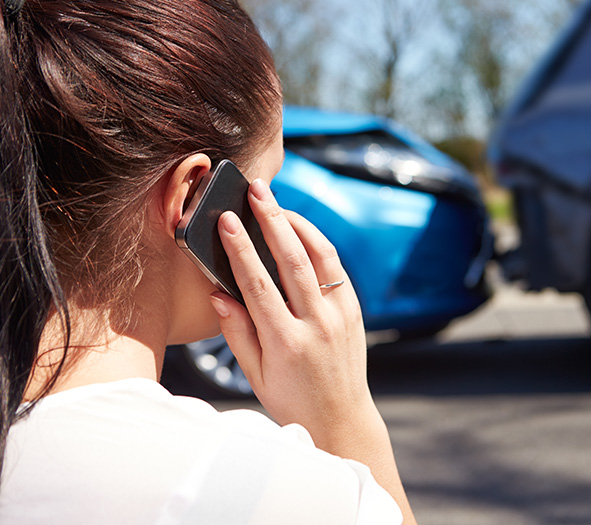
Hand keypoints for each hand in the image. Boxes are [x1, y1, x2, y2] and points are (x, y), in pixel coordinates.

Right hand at [209, 178, 372, 433]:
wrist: (341, 418)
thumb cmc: (291, 399)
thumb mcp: (255, 375)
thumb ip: (237, 333)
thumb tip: (218, 293)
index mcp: (286, 343)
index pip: (258, 284)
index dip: (240, 248)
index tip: (226, 220)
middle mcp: (317, 325)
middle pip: (292, 260)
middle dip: (271, 219)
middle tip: (257, 190)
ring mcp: (341, 316)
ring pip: (320, 257)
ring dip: (298, 224)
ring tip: (277, 202)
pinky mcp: (355, 311)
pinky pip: (336, 268)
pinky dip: (318, 244)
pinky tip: (300, 229)